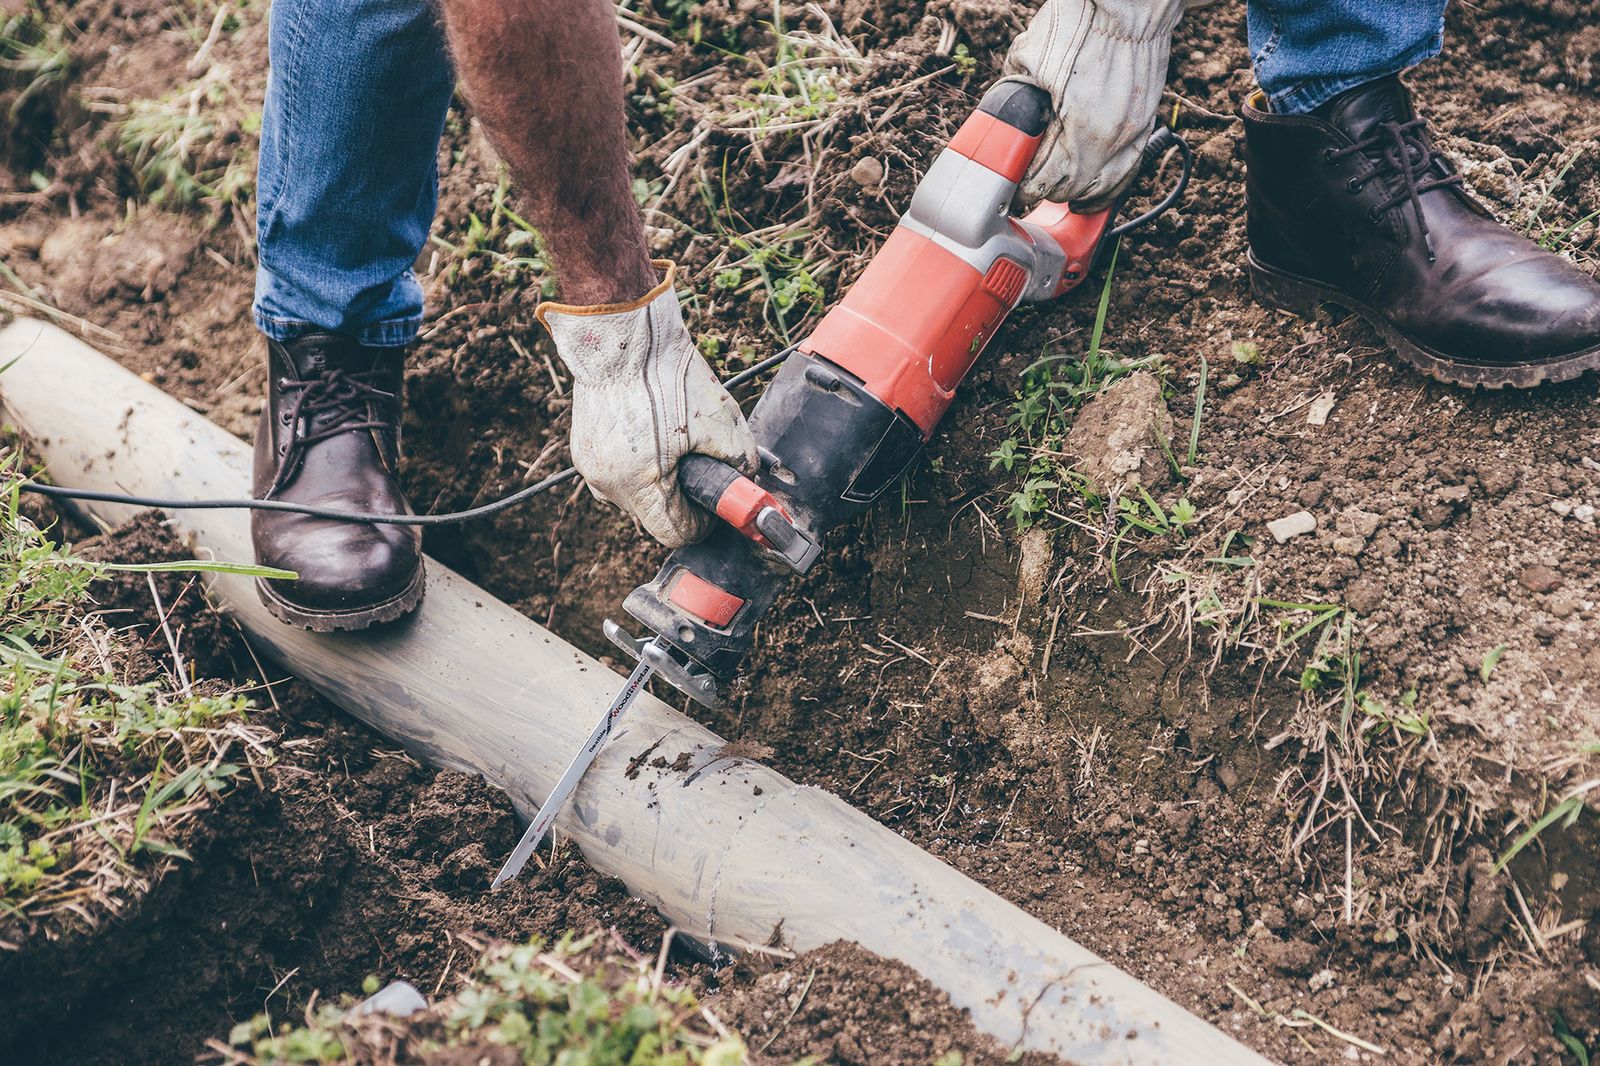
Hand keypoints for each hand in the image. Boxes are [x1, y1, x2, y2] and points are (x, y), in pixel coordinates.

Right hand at [538, 261, 757, 547]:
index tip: (712, 503)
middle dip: (680, 499)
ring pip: (633, 498)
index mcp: (641, 484)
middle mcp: (609, 484)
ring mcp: (590, 468)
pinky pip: (615, 474)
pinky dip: (635, 465)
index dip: (701, 523)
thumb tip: (749, 483)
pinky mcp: (582, 450)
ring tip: (672, 444)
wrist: (623, 337)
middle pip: (654, 518)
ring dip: (656, 483)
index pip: (676, 533)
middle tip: (697, 466)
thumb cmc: (669, 377)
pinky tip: (650, 434)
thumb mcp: (721, 422)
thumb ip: (741, 464)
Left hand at [1003, 0, 1211, 208]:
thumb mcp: (1028, 61)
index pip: (1044, 180)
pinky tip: (1094, 189)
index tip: (1015, 193)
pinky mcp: (1144, 123)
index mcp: (1076, 125)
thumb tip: (1006, 124)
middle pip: (1072, 188)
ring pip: (1103, 187)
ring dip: (1079, 194)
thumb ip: (1015, 99)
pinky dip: (1108, 185)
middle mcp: (1107, 137)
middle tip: (1032, 190)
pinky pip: (1127, 170)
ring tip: (1062, 196)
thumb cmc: (1079, 22)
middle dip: (1048, 192)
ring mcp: (1130, 133)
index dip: (1025, 191)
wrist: (1127, 4)